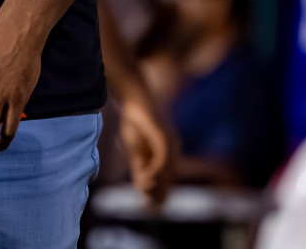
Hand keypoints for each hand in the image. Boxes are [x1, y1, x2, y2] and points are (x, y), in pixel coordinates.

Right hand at [117, 89, 174, 203]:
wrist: (132, 99)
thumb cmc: (134, 122)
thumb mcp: (135, 149)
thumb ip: (139, 166)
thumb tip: (140, 186)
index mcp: (168, 152)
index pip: (167, 177)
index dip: (159, 192)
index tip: (150, 206)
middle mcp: (173, 148)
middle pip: (169, 176)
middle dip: (159, 191)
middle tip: (149, 205)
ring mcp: (170, 141)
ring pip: (167, 169)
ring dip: (156, 182)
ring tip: (144, 192)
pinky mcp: (162, 135)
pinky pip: (162, 157)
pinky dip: (155, 169)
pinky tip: (146, 176)